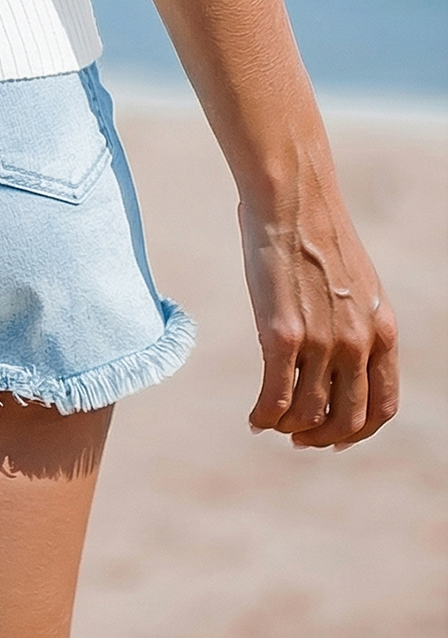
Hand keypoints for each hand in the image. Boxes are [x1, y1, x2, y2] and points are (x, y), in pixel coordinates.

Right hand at [240, 194, 398, 448]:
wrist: (292, 200)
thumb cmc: (315, 232)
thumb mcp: (356, 283)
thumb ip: (355, 320)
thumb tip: (334, 353)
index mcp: (383, 331)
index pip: (382, 406)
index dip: (358, 431)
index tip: (335, 437)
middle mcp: (358, 343)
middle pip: (346, 419)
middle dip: (321, 437)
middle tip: (298, 438)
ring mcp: (322, 343)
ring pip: (308, 414)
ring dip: (288, 427)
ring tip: (270, 421)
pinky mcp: (283, 336)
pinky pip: (275, 398)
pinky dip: (264, 416)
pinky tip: (254, 417)